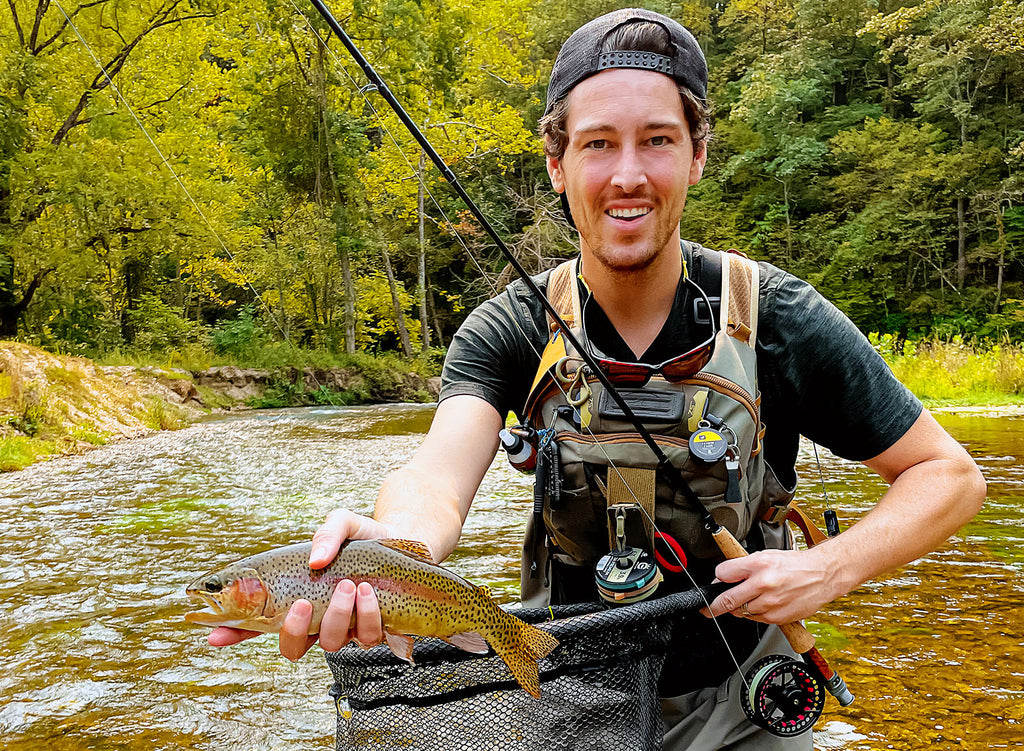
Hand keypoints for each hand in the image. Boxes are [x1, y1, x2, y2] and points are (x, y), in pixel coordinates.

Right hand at [209, 508, 393, 659]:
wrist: (409, 540)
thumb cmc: (366, 536)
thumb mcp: (342, 523)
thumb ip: (326, 533)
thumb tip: (315, 560)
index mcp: (299, 597)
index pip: (259, 622)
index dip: (235, 631)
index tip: (213, 634)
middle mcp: (320, 619)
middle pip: (293, 647)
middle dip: (295, 631)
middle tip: (303, 603)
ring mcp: (348, 627)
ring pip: (333, 644)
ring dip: (339, 617)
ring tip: (349, 585)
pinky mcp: (377, 629)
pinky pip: (367, 637)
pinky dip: (367, 615)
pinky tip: (369, 592)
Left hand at [700, 546, 841, 623]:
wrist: (822, 575)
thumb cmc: (794, 565)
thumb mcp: (766, 556)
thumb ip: (744, 567)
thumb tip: (724, 579)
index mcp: (758, 564)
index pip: (723, 573)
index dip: (718, 579)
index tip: (717, 583)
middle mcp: (763, 584)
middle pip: (727, 600)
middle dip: (713, 606)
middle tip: (707, 608)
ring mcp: (771, 603)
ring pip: (741, 612)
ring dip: (739, 608)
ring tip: (750, 598)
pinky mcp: (778, 617)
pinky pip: (756, 619)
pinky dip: (754, 613)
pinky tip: (763, 603)